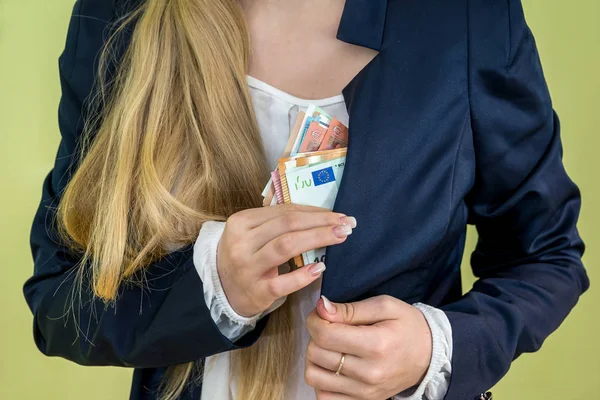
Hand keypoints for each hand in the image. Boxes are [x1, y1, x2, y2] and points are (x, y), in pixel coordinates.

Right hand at [217, 204, 356, 316]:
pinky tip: (320, 268)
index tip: (338, 214)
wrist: (223, 290)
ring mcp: (247, 267)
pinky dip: (303, 275)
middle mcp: (241, 242)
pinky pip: (283, 282)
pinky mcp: (256, 291)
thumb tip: (319, 213)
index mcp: (241, 222)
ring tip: (340, 237)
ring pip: (285, 246)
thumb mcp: (251, 234)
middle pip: (287, 225)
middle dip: (321, 222)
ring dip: (317, 238)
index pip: (284, 212)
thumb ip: (277, 222)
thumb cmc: (245, 256)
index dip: (314, 212)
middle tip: (347, 224)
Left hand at [304, 295, 432, 399]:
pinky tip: (332, 366)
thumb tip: (321, 308)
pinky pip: (324, 396)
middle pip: (316, 354)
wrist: (429, 355)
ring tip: (329, 347)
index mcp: (376, 345)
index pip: (325, 335)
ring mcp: (365, 392)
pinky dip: (322, 380)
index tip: (321, 314)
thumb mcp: (384, 306)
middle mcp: (369, 373)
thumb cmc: (406, 326)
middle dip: (315, 336)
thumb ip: (350, 308)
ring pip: (314, 376)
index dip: (314, 320)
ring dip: (314, 358)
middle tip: (329, 327)